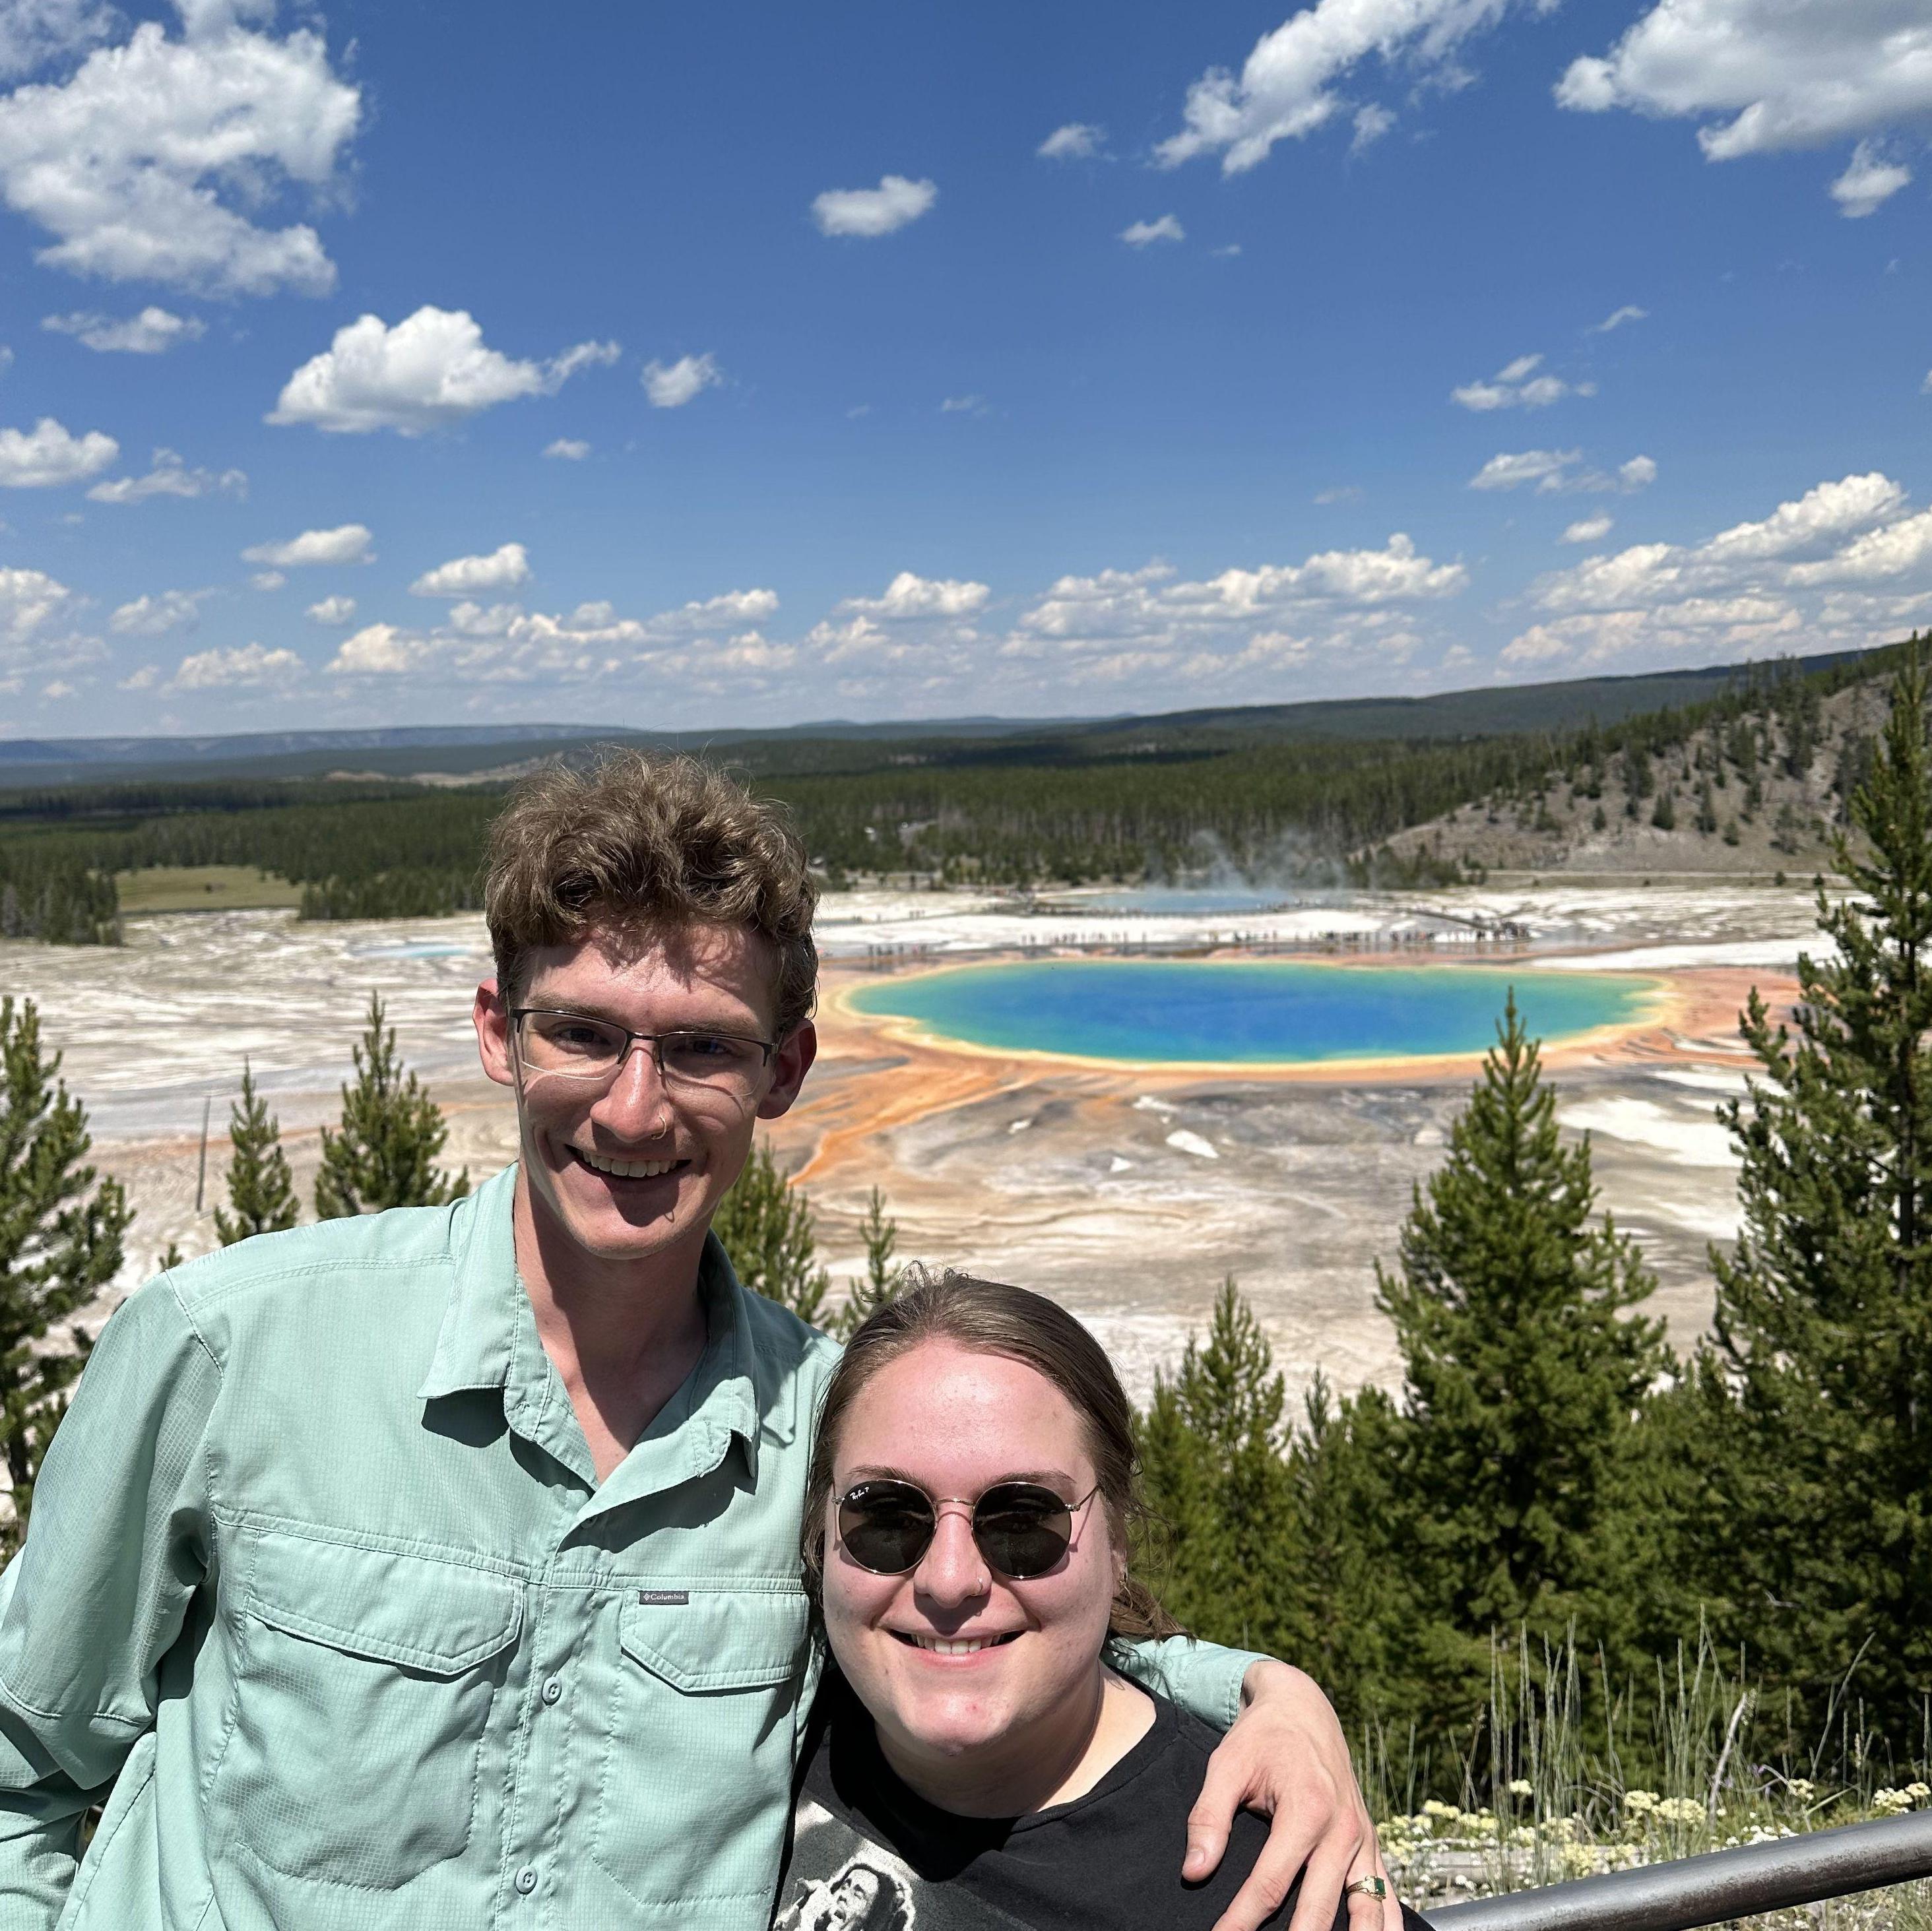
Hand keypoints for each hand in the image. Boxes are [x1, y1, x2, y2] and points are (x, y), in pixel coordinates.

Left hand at [1184, 1660, 1399, 1930]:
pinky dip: (1382, 1927)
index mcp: (1307, 1808)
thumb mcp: (1226, 1764)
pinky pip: (1386, 1898)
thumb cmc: (1261, 1737)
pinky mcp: (1372, 1846)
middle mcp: (1343, 1829)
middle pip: (1319, 1910)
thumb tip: (1194, 1872)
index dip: (1242, 1920)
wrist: (1303, 1708)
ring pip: (1366, 1913)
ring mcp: (1363, 1840)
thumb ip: (1209, 1818)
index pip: (1271, 1884)